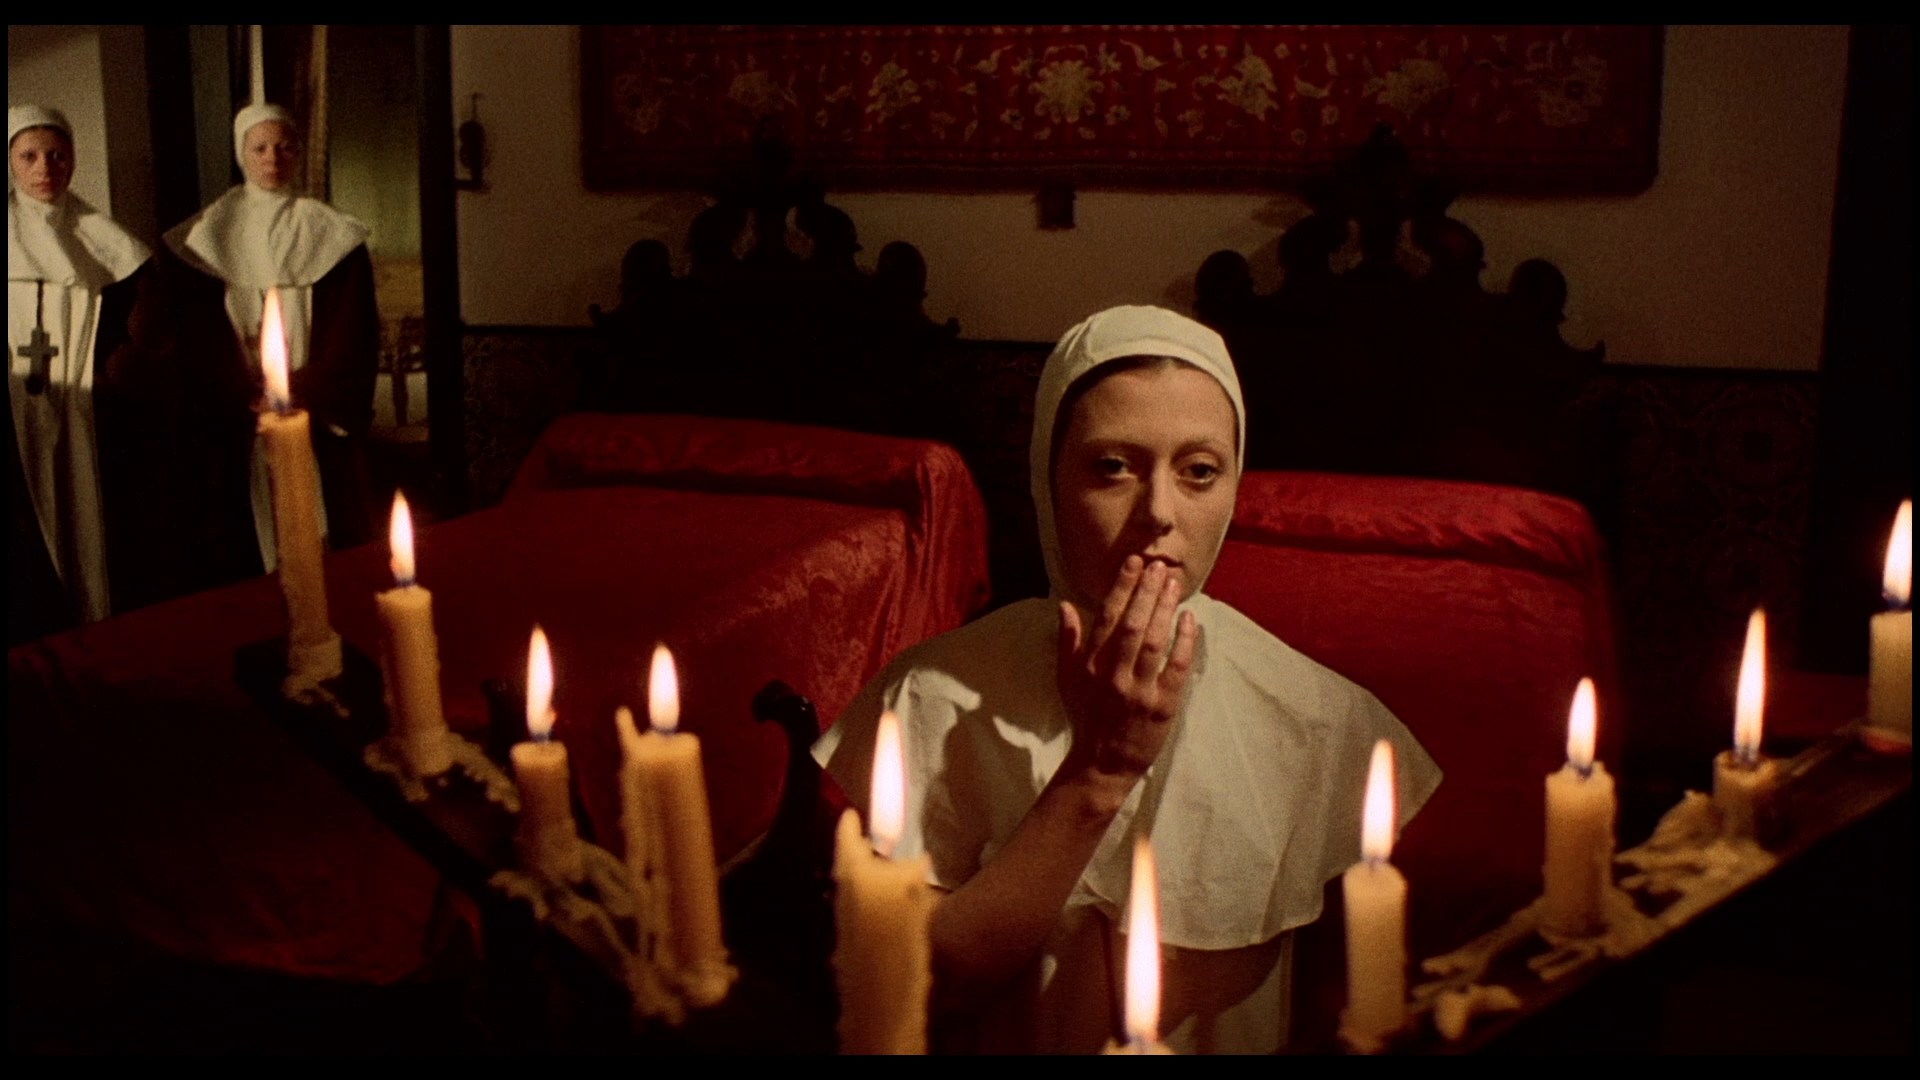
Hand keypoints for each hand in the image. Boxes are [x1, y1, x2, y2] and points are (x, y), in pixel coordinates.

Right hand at [1056, 555, 1198, 778]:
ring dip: (1165, 609)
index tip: (1134, 563)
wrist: (1101, 764)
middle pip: (1133, 624)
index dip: (1122, 587)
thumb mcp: (1067, 679)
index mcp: (1090, 664)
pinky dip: (1184, 641)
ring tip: (1174, 584)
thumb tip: (1064, 604)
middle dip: (1146, 591)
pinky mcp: (1162, 706)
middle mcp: (1113, 674)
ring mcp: (1139, 690)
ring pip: (1155, 641)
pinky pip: (1176, 667)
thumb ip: (1067, 641)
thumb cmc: (1085, 717)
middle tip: (1159, 566)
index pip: (1107, 617)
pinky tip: (1189, 619)